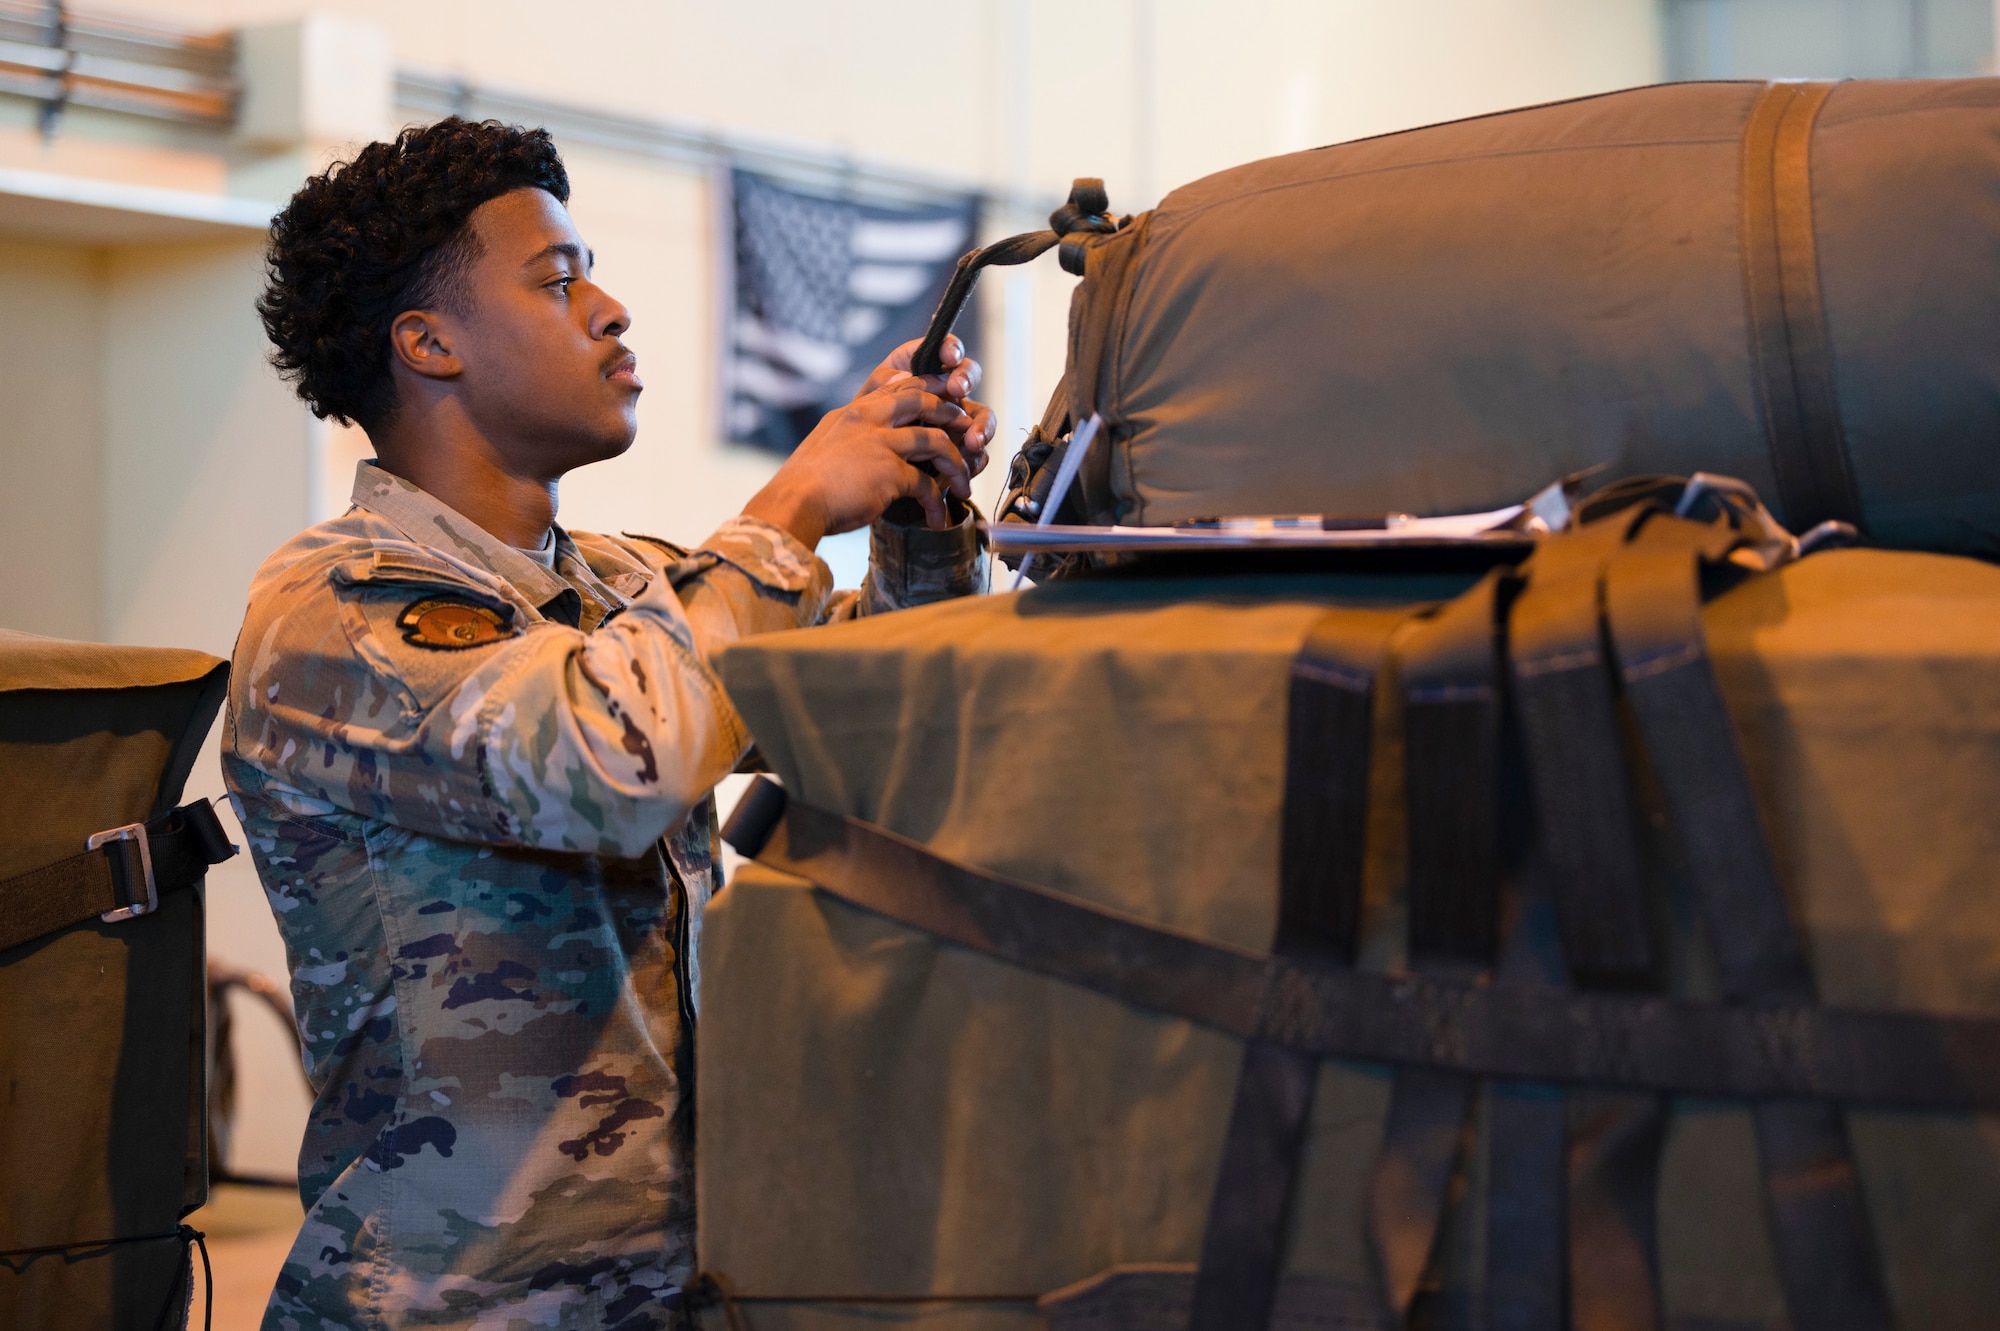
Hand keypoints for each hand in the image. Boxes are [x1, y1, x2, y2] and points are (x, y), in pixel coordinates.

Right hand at [742, 336, 996, 546]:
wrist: (793, 504)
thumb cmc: (805, 485)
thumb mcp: (825, 445)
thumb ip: (848, 435)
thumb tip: (862, 443)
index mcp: (852, 412)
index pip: (897, 384)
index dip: (927, 388)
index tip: (943, 400)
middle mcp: (867, 420)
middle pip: (922, 400)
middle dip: (950, 414)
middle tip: (967, 433)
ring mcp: (879, 443)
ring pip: (935, 442)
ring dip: (955, 464)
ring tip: (963, 484)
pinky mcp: (889, 473)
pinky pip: (927, 484)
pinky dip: (937, 502)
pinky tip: (937, 518)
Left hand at [853, 335, 995, 486]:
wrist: (861, 476)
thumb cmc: (859, 434)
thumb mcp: (863, 407)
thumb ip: (880, 385)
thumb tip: (901, 373)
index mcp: (918, 371)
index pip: (942, 349)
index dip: (950, 348)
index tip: (949, 357)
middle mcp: (941, 392)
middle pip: (967, 375)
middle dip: (966, 379)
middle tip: (958, 389)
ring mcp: (954, 420)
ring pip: (980, 415)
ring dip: (981, 424)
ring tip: (973, 440)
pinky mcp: (960, 449)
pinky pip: (977, 451)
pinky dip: (976, 458)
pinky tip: (966, 468)